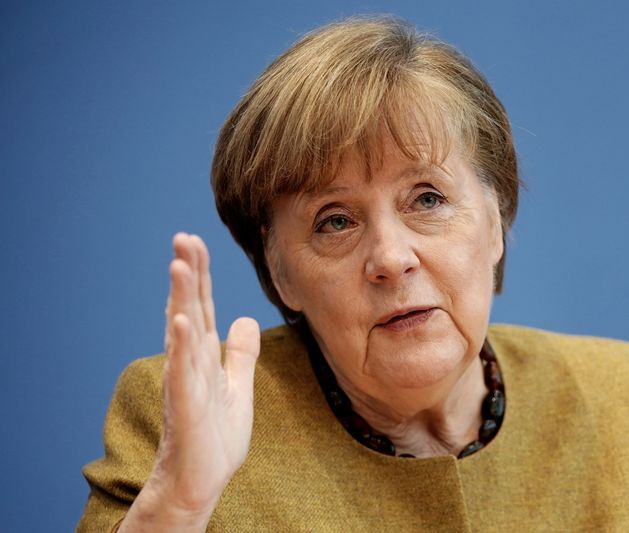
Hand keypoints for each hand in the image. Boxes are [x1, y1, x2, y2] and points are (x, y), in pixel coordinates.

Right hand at [121, 233, 260, 530]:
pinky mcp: (185, 405)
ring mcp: (185, 381)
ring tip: (180, 265)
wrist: (201, 480)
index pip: (201, 305)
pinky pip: (182, 371)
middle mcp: (189, 361)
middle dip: (188, 273)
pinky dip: (181, 346)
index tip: (195, 241)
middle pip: (188, 308)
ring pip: (182, 332)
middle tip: (184, 237)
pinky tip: (180, 321)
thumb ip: (240, 353)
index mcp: (202, 355)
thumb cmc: (215, 435)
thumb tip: (245, 319)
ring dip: (180, 298)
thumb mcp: (237, 386)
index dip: (199, 274)